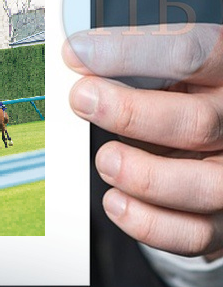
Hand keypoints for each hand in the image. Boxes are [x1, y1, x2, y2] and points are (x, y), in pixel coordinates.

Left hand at [65, 23, 222, 260]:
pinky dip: (146, 222)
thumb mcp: (168, 72)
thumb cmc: (182, 102)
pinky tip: (116, 201)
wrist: (217, 151)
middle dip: (129, 113)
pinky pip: (191, 233)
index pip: (192, 53)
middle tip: (82, 100)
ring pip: (201, 185)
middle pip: (198, 123)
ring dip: (141, 175)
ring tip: (105, 160)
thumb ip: (133, 64)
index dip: (129, 52)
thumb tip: (78, 56)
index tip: (77, 52)